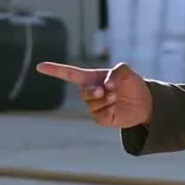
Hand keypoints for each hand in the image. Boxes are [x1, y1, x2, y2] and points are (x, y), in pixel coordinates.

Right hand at [36, 62, 151, 127]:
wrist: (144, 101)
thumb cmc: (131, 83)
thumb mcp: (126, 71)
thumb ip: (115, 72)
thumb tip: (106, 86)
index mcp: (91, 78)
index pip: (68, 74)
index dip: (54, 70)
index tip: (40, 66)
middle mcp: (90, 92)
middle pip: (83, 92)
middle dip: (92, 91)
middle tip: (104, 90)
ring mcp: (94, 106)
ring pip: (92, 104)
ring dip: (105, 99)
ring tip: (115, 96)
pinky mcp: (101, 118)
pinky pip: (99, 114)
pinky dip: (109, 109)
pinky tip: (115, 106)